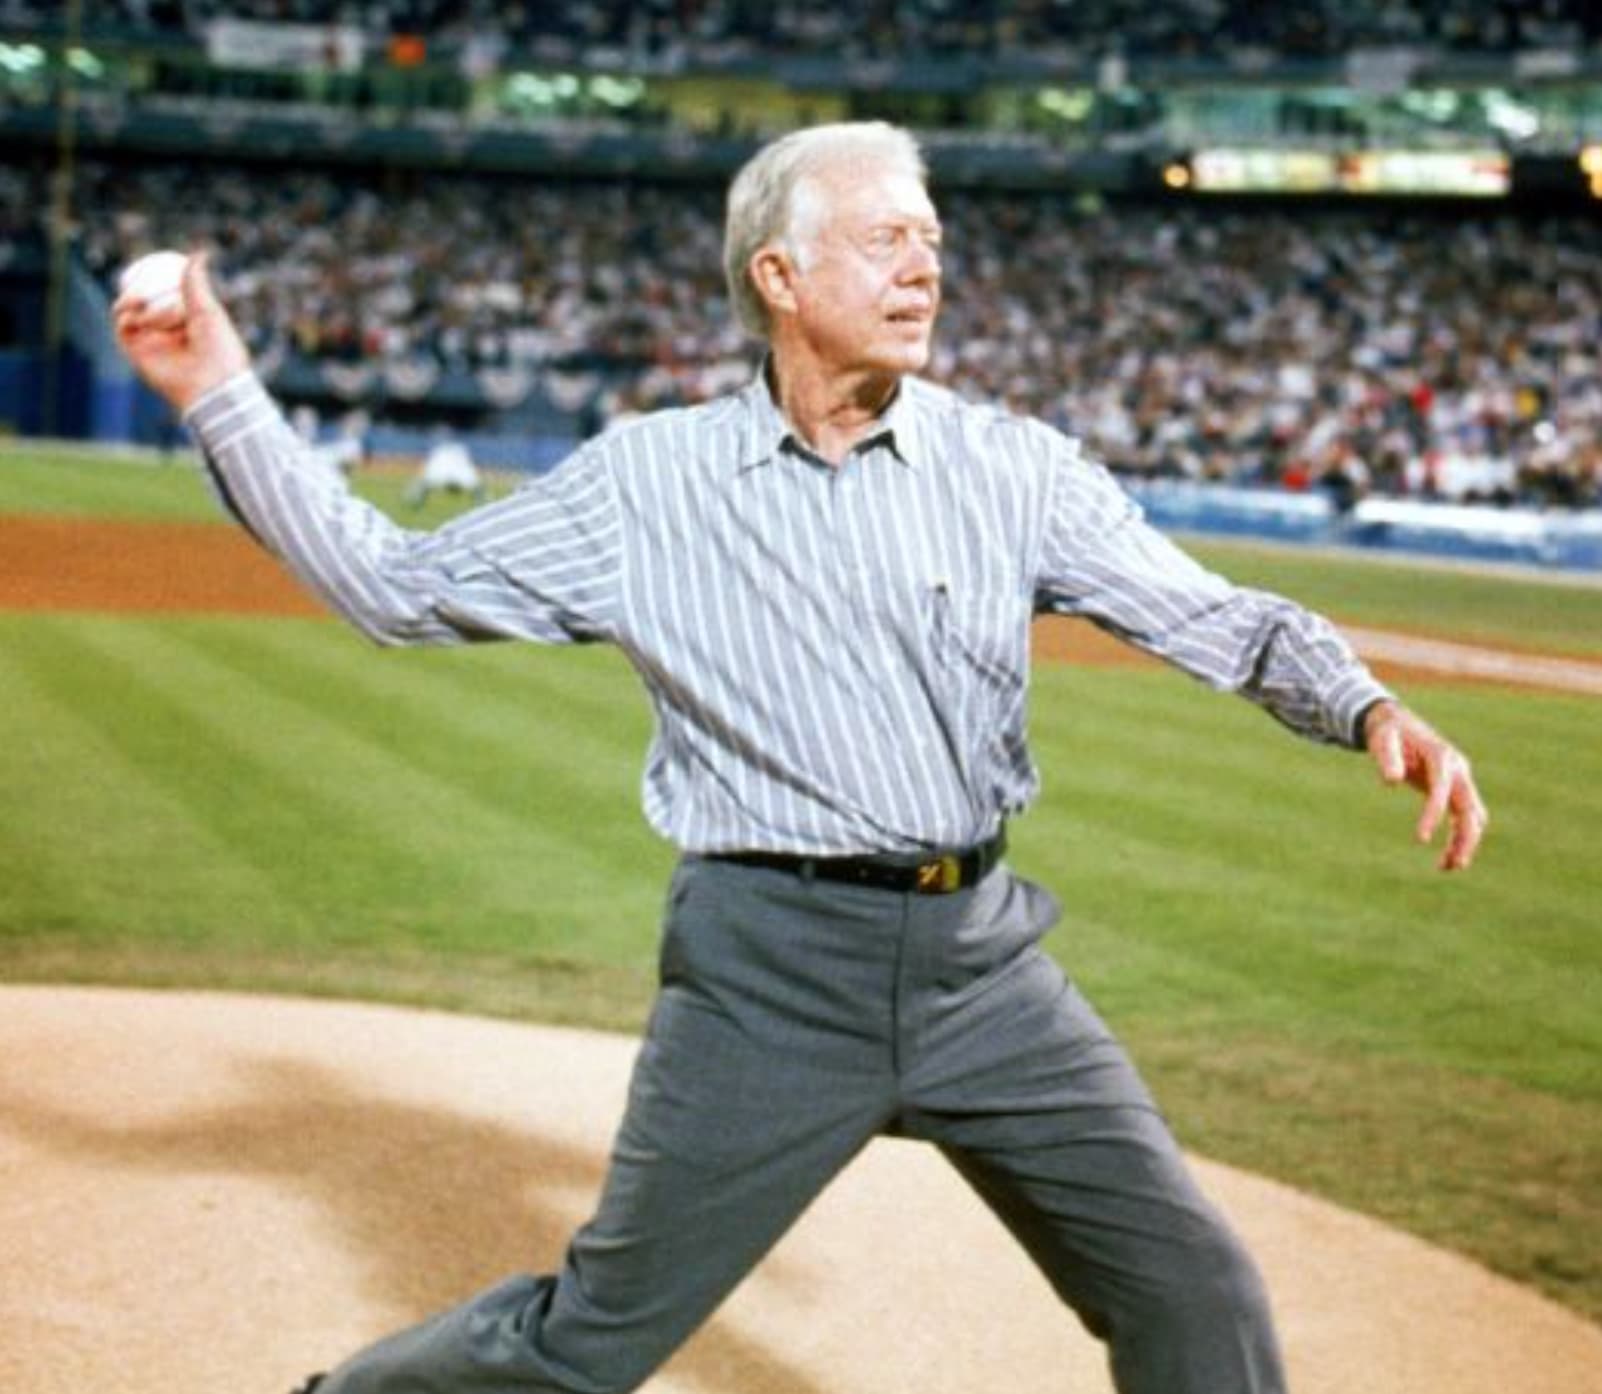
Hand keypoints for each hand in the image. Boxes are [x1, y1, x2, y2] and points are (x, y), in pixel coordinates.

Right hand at [112, 249, 250, 414]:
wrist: (212, 385)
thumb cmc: (219, 349)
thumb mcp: (208, 310)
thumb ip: (197, 283)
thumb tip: (197, 253)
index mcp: (188, 320)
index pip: (166, 292)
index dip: (157, 277)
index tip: (155, 263)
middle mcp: (168, 330)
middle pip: (145, 299)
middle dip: (139, 286)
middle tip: (137, 275)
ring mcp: (151, 342)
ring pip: (131, 310)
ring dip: (132, 299)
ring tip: (139, 298)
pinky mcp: (137, 354)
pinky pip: (123, 327)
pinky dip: (125, 315)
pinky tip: (134, 311)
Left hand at [1363, 700, 1487, 871]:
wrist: (1398, 723)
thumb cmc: (1389, 732)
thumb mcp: (1383, 739)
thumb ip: (1387, 757)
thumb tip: (1390, 781)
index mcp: (1442, 757)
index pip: (1442, 791)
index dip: (1433, 815)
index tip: (1419, 840)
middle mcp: (1458, 770)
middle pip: (1470, 808)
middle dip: (1464, 837)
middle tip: (1452, 865)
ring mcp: (1460, 780)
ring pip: (1472, 817)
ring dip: (1464, 842)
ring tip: (1447, 868)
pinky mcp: (1455, 790)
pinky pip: (1463, 818)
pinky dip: (1458, 837)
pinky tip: (1445, 859)